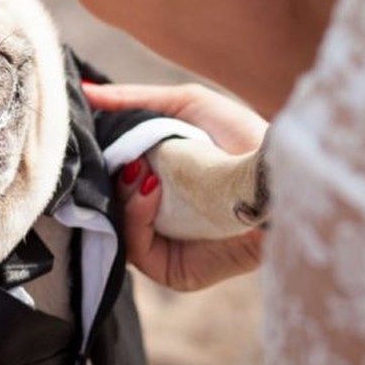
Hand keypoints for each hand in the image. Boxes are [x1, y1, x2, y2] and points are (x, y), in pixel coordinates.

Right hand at [83, 82, 267, 290]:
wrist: (279, 172)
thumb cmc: (241, 137)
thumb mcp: (186, 105)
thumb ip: (133, 100)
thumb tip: (85, 91)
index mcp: (159, 189)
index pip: (112, 184)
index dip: (100, 164)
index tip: (95, 135)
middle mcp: (161, 223)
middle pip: (110, 209)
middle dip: (106, 180)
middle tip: (118, 153)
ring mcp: (168, 250)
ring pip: (118, 231)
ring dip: (121, 197)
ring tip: (139, 167)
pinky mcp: (179, 273)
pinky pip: (138, 252)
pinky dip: (136, 219)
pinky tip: (150, 190)